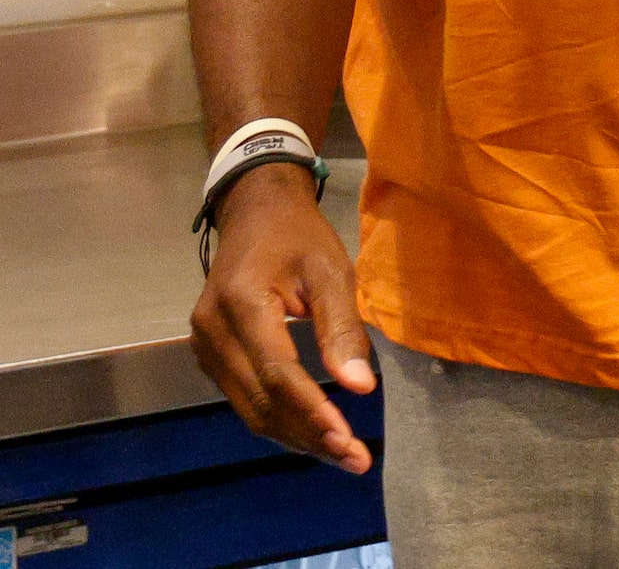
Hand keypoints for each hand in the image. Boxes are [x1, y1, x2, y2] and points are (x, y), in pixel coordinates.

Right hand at [189, 164, 375, 472]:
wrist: (255, 213)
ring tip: (340, 454)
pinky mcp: (209, 355)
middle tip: (354, 459)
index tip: (348, 440)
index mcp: (241, 305)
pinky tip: (312, 430)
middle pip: (260, 401)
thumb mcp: (331, 270)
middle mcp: (211, 332)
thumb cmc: (299, 237)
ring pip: (249, 408)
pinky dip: (278, 418)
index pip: (277, 375)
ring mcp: (203, 347)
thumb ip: (342, 328)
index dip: (313, 412)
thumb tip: (360, 388)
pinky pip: (243, 397)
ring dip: (294, 435)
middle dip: (308, 435)